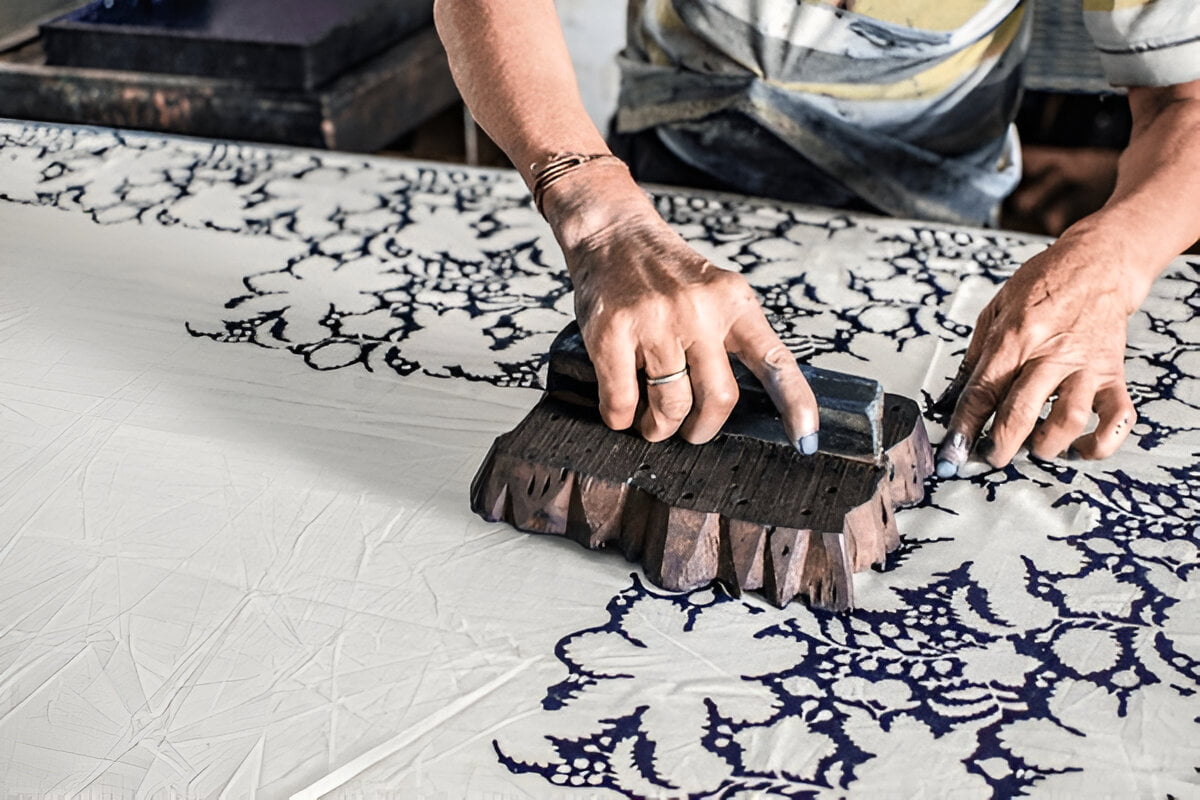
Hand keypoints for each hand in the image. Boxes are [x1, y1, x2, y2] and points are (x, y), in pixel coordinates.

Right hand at [543, 163, 818, 449]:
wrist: (613, 236)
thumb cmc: (665, 274)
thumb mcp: (715, 293)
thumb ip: (732, 338)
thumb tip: (734, 405)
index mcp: (733, 302)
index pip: (775, 360)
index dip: (795, 404)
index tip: (806, 441)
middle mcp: (699, 310)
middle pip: (719, 398)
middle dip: (703, 428)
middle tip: (691, 430)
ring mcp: (654, 321)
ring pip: (670, 406)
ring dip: (660, 428)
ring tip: (653, 424)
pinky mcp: (612, 333)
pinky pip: (622, 401)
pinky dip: (621, 417)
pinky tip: (622, 410)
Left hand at [936, 232, 1139, 475]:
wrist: (1099, 263)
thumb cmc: (1041, 286)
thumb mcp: (995, 310)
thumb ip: (974, 358)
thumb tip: (949, 400)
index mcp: (1016, 335)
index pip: (984, 389)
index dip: (965, 425)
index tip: (951, 451)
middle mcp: (1051, 353)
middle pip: (1021, 410)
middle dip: (1000, 444)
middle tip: (989, 458)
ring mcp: (1086, 365)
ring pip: (1068, 419)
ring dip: (1046, 444)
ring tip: (1033, 448)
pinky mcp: (1113, 374)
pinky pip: (1117, 418)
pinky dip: (1101, 443)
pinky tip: (1080, 448)